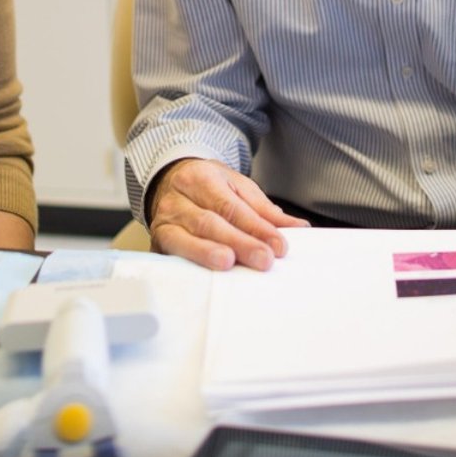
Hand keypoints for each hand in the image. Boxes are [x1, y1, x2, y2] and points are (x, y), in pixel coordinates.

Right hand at [147, 157, 307, 271]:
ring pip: (186, 239)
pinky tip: (204, 277)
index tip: (279, 245)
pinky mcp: (157, 245)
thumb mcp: (236, 187)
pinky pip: (172, 256)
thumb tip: (298, 228)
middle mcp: (178, 200)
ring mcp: (164, 223)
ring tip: (228, 264)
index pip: (231, 206)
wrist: (167, 182)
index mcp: (201, 179)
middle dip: (238, 242)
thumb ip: (264, 209)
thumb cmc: (207, 187)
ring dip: (208, 253)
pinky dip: (189, 265)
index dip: (256, 227)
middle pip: (210, 223)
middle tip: (264, 260)